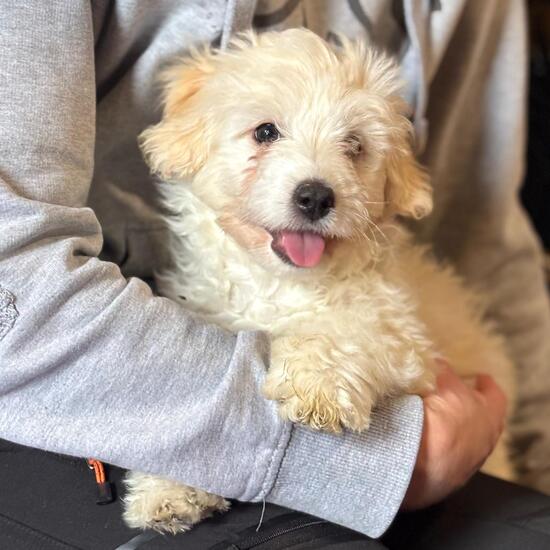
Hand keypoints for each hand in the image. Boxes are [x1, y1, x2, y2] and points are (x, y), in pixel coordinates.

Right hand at [402, 362, 506, 509]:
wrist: (422, 463)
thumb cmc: (444, 418)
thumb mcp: (447, 386)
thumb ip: (447, 373)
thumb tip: (441, 363)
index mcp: (491, 415)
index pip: (494, 395)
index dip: (486, 383)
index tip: (479, 376)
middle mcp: (485, 440)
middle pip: (479, 417)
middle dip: (465, 404)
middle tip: (451, 392)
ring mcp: (467, 460)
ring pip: (460, 437)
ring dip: (448, 423)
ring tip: (429, 409)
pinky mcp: (446, 475)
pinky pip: (443, 451)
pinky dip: (435, 439)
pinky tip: (419, 431)